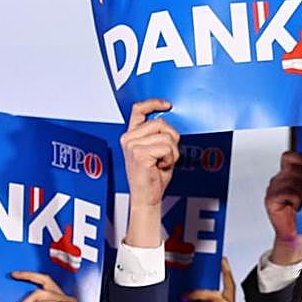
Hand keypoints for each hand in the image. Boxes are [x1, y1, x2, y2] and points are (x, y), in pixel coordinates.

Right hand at [121, 98, 178, 247]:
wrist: (146, 197)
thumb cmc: (152, 177)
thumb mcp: (157, 151)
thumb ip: (159, 136)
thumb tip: (170, 125)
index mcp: (132, 136)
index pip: (139, 110)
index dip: (154, 104)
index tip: (167, 105)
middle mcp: (129, 138)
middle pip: (161, 123)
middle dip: (171, 140)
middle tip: (165, 156)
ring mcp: (132, 145)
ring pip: (166, 136)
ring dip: (172, 152)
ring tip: (162, 163)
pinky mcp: (139, 153)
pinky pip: (167, 147)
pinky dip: (170, 158)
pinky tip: (160, 166)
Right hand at [265, 152, 301, 265]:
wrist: (297, 236)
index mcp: (289, 175)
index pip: (290, 157)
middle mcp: (280, 180)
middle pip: (293, 169)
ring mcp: (274, 189)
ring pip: (291, 180)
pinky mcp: (271, 199)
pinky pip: (286, 192)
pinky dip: (296, 200)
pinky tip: (299, 207)